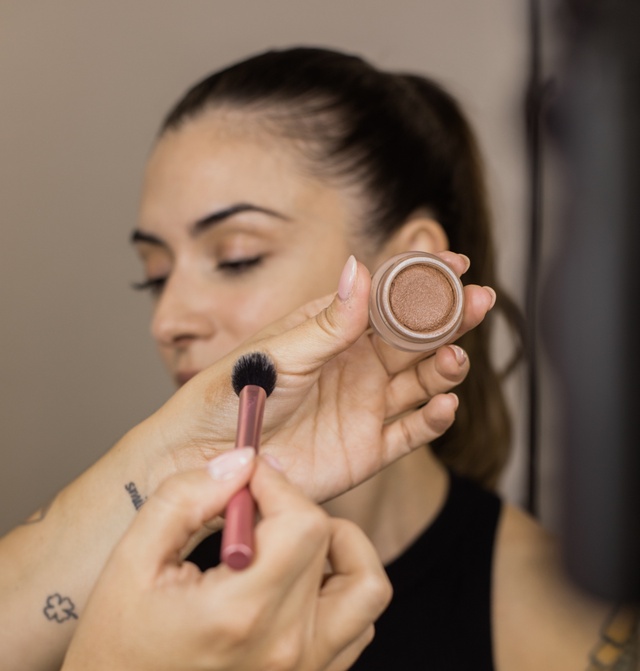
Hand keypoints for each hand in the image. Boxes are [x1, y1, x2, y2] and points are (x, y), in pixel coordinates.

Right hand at [62, 453, 390, 670]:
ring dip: (337, 545)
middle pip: (329, 540)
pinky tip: (297, 580)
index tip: (247, 480)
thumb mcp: (132, 561)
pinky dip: (342, 587)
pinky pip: (360, 620)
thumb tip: (240, 462)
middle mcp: (287, 646)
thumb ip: (184, 497)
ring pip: (367, 582)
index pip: (304, 522)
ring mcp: (306, 670)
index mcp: (243, 612)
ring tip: (288, 541)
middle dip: (291, 507)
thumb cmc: (118, 647)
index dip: (278, 485)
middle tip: (251, 511)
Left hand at [147, 253, 493, 503]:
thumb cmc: (235, 393)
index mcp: (334, 331)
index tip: (455, 263)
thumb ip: (329, 321)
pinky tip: (444, 405)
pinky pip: (410, 433)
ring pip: (420, 382)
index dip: (421, 280)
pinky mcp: (367, 448)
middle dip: (448, 319)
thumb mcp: (283, 353)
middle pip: (414, 337)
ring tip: (455, 357)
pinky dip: (432, 420)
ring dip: (444, 367)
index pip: (387, 298)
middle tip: (478, 302)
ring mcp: (365, 405)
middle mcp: (357, 364)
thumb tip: (360, 266)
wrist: (211, 456)